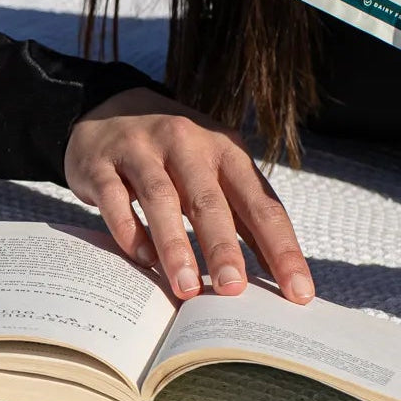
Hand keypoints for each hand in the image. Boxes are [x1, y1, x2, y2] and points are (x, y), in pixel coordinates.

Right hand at [64, 87, 315, 303]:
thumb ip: (242, 215)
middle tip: (233, 291)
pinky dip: (129, 230)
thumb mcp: (214, 171)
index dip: (281, 249)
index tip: (298, 293)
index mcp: (225, 150)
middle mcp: (187, 143)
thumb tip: (278, 275)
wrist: (112, 107)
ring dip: (175, 245)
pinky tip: (142, 259)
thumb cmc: (176, 154)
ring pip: (161, 198)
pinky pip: (114, 198)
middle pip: (209, 200)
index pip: (260, 203)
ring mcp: (141, 149)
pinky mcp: (102, 162)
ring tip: (186, 288)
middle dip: (223, 247)